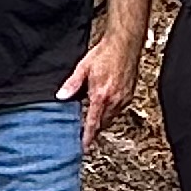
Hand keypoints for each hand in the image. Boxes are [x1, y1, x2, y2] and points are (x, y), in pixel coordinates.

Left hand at [56, 34, 140, 148]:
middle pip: (103, 123)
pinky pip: (119, 109)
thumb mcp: (83, 68)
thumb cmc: (106, 53)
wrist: (125, 43)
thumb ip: (72, 84)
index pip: (92, 123)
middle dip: (94, 130)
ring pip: (111, 117)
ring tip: (93, 120)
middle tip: (85, 133)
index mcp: (101, 95)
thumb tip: (61, 96)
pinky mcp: (129, 94)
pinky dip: (110, 112)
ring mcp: (124, 98)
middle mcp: (114, 100)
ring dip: (102, 121)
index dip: (87, 137)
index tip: (83, 146)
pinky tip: (104, 106)